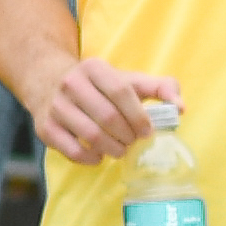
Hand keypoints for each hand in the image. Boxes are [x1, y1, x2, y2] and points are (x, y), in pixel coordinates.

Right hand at [19, 50, 180, 165]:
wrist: (49, 82)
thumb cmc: (99, 86)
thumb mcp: (128, 80)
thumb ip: (161, 88)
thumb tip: (180, 108)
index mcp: (94, 68)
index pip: (121, 92)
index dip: (138, 115)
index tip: (148, 131)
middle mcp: (70, 83)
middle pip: (107, 116)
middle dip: (127, 135)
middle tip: (134, 142)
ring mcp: (55, 106)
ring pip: (91, 135)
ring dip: (113, 149)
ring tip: (120, 149)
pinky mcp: (45, 128)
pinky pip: (73, 151)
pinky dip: (92, 158)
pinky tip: (100, 155)